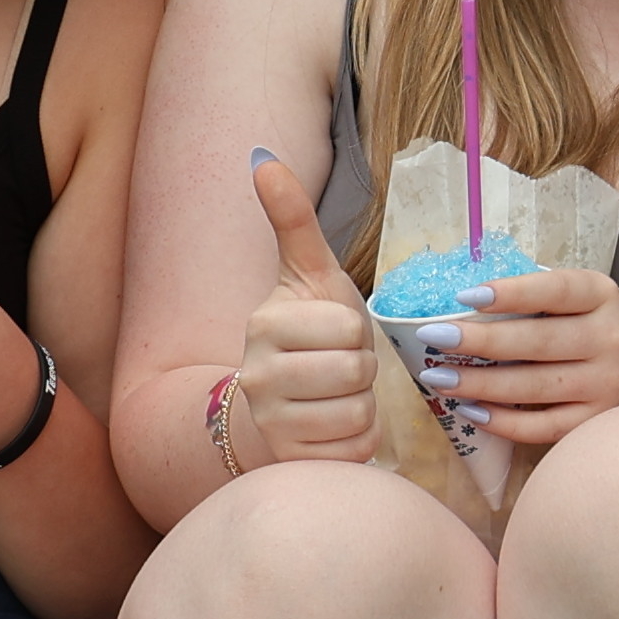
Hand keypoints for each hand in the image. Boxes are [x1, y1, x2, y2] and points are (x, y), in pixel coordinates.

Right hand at [231, 150, 380, 469]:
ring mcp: (270, 423)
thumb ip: (291, 219)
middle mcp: (257, 376)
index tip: (333, 335)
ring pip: (358, 412)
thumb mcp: (307, 275)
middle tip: (338, 367)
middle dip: (361, 369)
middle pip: (356, 371)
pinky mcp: (292, 461)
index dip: (356, 333)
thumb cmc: (306, 335)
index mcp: (264, 324)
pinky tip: (332, 428)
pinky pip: (355, 449)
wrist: (275, 408)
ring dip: (361, 406)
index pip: (350, 327)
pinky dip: (356, 441)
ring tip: (334, 397)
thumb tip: (263, 157)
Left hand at [410, 262, 618, 449]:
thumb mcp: (587, 296)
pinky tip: (469, 412)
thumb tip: (463, 301)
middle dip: (478, 342)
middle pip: (536, 342)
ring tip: (438, 378)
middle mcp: (609, 339)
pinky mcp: (595, 422)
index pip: (555, 290)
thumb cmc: (603, 324)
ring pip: (532, 388)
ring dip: (478, 385)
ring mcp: (605, 385)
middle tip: (432, 339)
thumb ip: (540, 296)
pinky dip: (501, 422)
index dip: (510, 293)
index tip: (464, 296)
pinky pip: (540, 427)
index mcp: (602, 295)